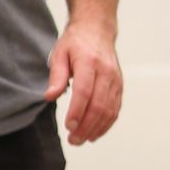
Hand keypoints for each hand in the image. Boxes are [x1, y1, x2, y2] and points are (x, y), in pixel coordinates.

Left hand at [44, 16, 122, 143]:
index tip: (68, 126)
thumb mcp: (59, 54)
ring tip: (81, 140)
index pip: (85, 91)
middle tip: (73, 140)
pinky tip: (95, 133)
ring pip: (110, 110)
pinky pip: (116, 108)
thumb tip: (50, 97)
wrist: (97, 29)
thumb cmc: (75, 42)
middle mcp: (106, 72)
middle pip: (99, 104)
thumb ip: (56, 76)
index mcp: (89, 62)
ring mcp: (116, 79)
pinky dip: (106, 124)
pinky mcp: (120, 85)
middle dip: (86, 126)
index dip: (77, 111)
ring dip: (96, 128)